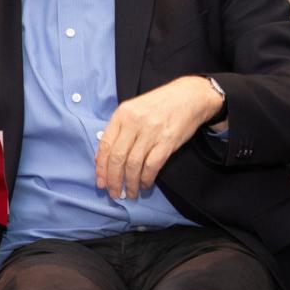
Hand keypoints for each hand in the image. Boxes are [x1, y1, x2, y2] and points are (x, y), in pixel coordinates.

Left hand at [95, 76, 222, 199]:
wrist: (189, 96)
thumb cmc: (157, 105)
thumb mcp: (132, 110)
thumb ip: (117, 131)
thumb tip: (102, 158)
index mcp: (122, 114)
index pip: (105, 145)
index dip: (101, 167)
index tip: (100, 182)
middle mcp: (134, 123)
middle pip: (118, 157)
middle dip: (113, 179)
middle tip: (113, 193)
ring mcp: (151, 132)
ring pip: (134, 164)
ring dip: (130, 183)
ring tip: (129, 193)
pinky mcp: (168, 141)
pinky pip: (152, 165)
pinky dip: (146, 179)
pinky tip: (145, 185)